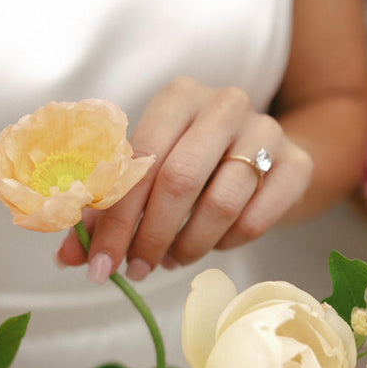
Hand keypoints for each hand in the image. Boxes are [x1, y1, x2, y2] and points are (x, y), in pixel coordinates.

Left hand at [55, 77, 312, 282]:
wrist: (269, 155)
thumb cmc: (195, 163)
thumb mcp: (149, 174)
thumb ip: (106, 211)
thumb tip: (68, 258)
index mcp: (178, 97)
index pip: (139, 157)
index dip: (115, 217)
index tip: (98, 263)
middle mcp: (224, 104)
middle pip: (179, 179)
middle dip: (150, 235)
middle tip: (136, 270)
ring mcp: (267, 130)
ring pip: (221, 203)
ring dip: (188, 245)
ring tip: (171, 258)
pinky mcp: (298, 163)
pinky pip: (256, 218)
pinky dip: (226, 244)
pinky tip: (212, 245)